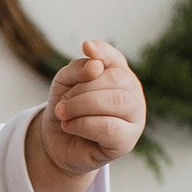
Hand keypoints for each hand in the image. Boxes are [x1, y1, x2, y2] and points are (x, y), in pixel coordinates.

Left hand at [28, 39, 146, 191]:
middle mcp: (133, 95)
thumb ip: (78, 69)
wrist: (56, 144)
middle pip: (117, 80)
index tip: (86, 48)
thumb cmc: (66, 110)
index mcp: (120, 76)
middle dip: (83, 89)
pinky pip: (110, 128)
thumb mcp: (65, 83)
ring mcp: (134, 118)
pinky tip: (70, 126)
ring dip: (82, 105)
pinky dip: (84, 124)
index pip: (116, 58)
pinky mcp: (126, 142)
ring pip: (116, 102)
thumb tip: (96, 65)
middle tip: (62, 104)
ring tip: (63, 114)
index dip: (103, 51)